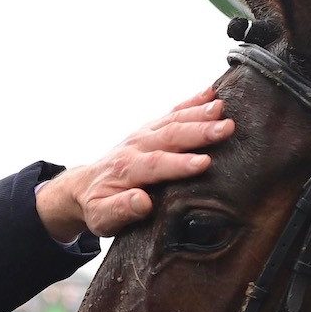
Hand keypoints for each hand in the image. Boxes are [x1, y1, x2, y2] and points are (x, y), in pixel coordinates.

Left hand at [35, 88, 234, 239]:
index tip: (204, 163)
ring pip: (173, 120)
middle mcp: (136, 147)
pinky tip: (212, 94)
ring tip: (222, 108)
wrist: (84, 186)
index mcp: (127, 170)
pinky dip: (192, 102)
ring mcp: (144, 135)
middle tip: (226, 128)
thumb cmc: (97, 205)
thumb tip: (142, 202)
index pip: (155, 165)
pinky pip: (173, 113)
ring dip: (199, 113)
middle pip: (169, 136)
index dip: (179, 164)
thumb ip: (120, 210)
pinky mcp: (151, 129)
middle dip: (198, 131)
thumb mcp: (102, 217)